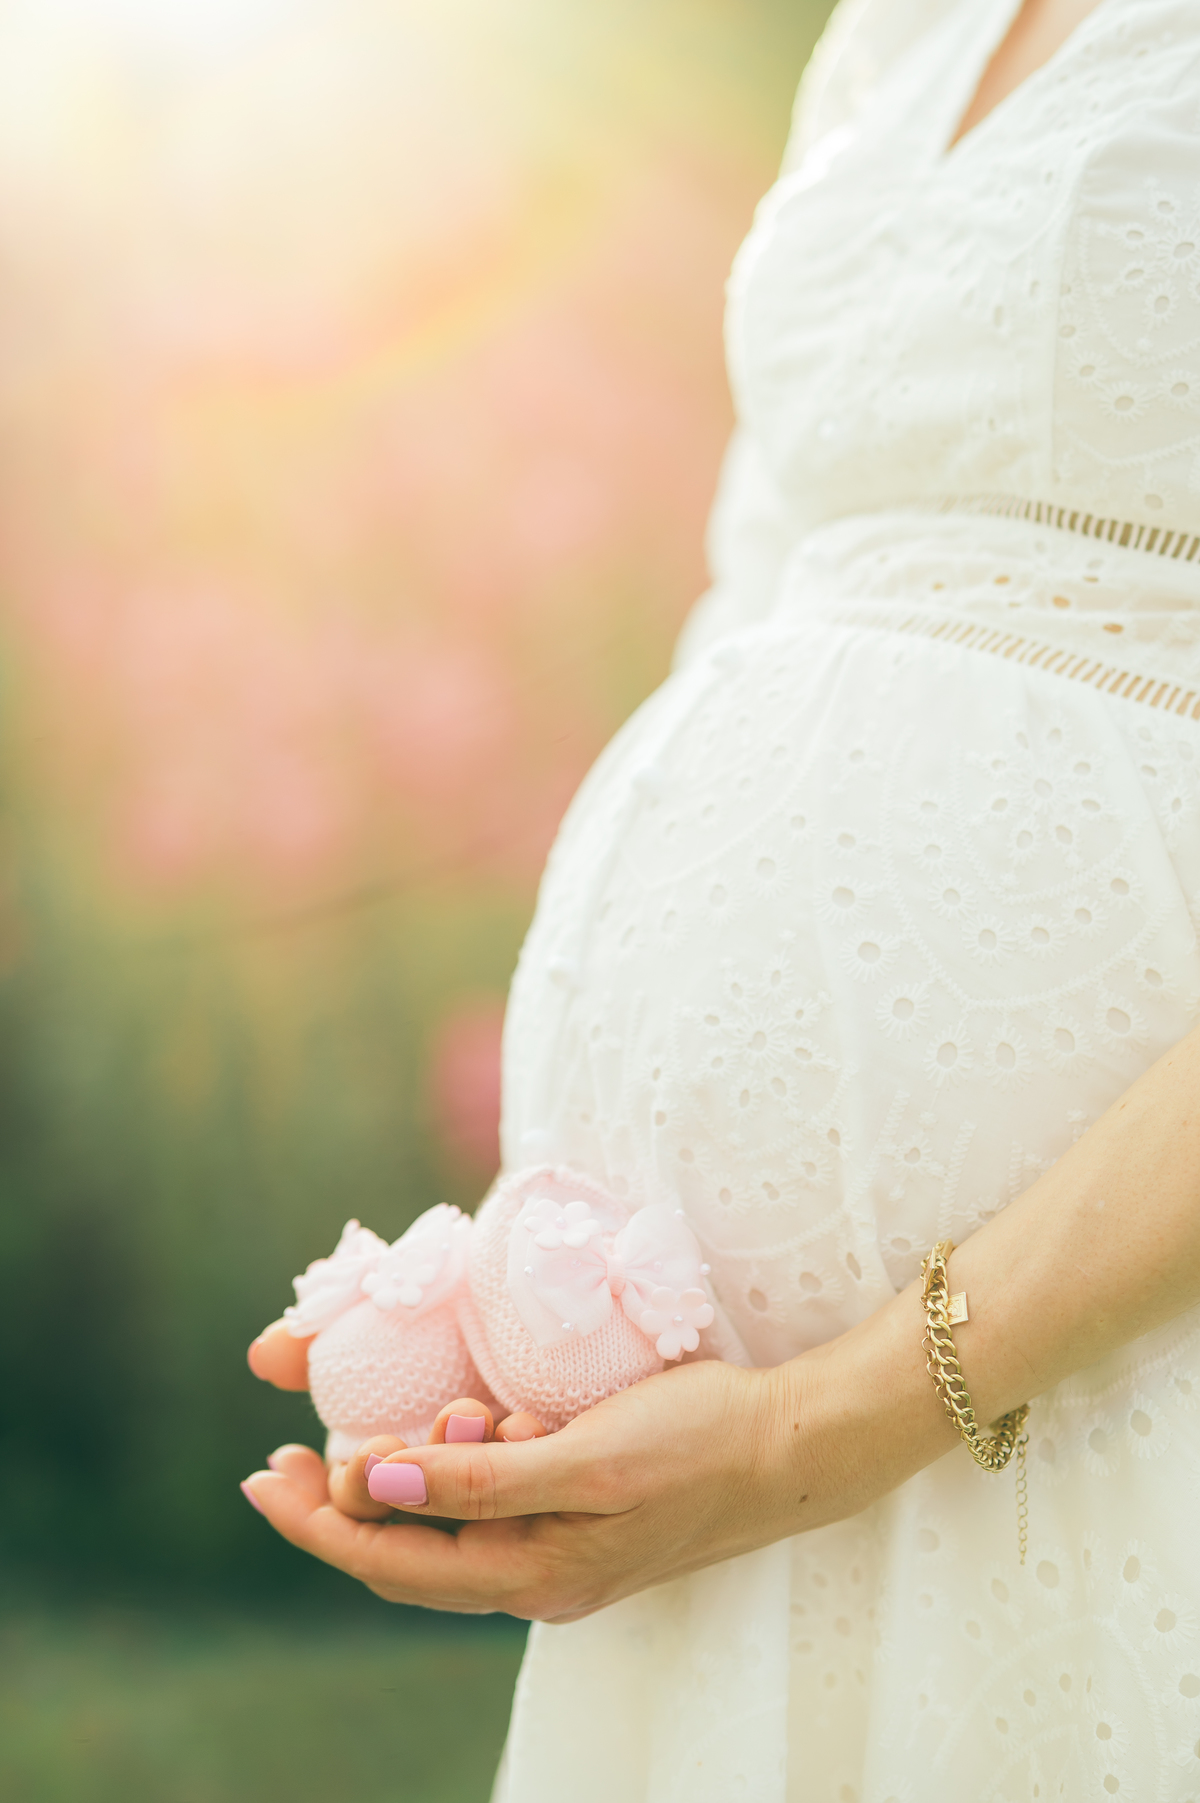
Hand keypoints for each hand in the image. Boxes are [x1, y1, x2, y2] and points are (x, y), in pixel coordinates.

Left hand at [239, 1327, 942, 1622]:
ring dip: (420, 1472)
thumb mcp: (580, 1456)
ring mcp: (559, 1552)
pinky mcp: (577, 1518)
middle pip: (407, 1556)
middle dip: (344, 1502)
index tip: (264, 1478)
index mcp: (532, 1575)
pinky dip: (467, 1465)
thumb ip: (477, 1481)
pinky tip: (484, 1422)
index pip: (391, 1563)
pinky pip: (494, 1504)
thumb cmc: (695, 1445)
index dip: (319, 1524)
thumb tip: (372, 1487)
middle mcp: (537, 1577)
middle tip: (292, 1451)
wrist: (788, 1446)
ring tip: (437, 1415)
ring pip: (449, 1526)